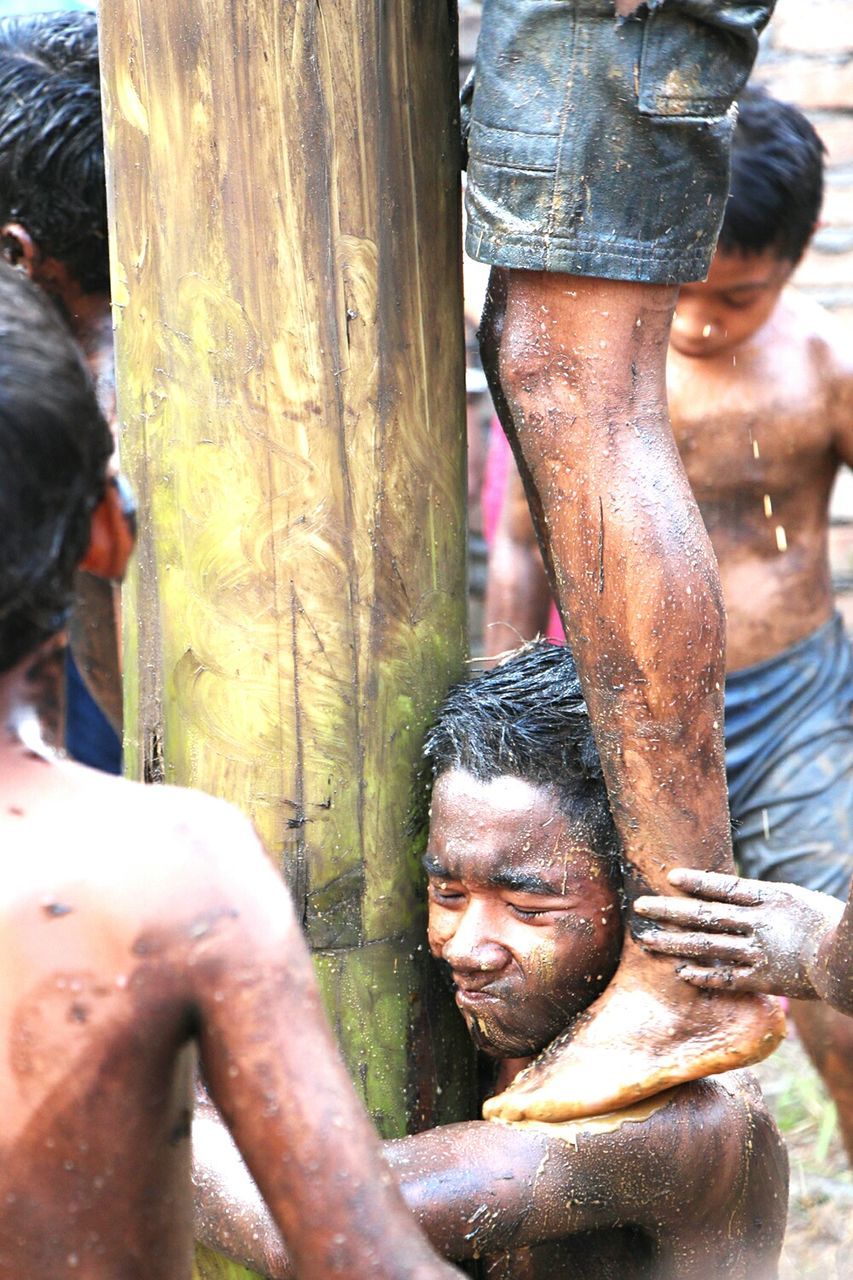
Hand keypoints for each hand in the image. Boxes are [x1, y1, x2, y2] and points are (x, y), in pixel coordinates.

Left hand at [634, 869, 844, 1000]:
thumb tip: (740, 894)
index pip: (725, 886)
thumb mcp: (799, 899)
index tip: (670, 876)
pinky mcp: (764, 979)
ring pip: (707, 945)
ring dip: (674, 942)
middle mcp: (758, 923)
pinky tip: (680, 973)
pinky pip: (726, 977)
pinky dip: (702, 974)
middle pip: (705, 914)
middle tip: (640, 906)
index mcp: (771, 898)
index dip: (697, 882)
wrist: (850, 960)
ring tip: (647, 939)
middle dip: (670, 910)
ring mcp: (759, 951)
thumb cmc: (834, 925)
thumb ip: (768, 898)